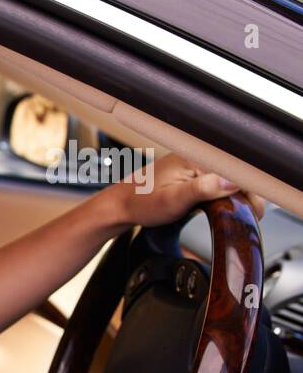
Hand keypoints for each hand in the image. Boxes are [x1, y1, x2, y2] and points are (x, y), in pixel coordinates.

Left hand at [104, 152, 265, 228]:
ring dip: (237, 195)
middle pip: (236, 173)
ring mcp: (194, 163)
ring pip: (228, 177)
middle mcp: (197, 156)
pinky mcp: (191, 172)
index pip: (238, 170)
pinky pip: (217, 181)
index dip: (251, 191)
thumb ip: (204, 189)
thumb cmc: (141, 203)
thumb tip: (233, 181)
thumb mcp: (174, 200)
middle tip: (248, 217)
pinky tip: (222, 207)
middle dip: (246, 195)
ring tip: (238, 213)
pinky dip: (224, 194)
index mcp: (196, 157)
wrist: (120, 206)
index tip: (253, 211)